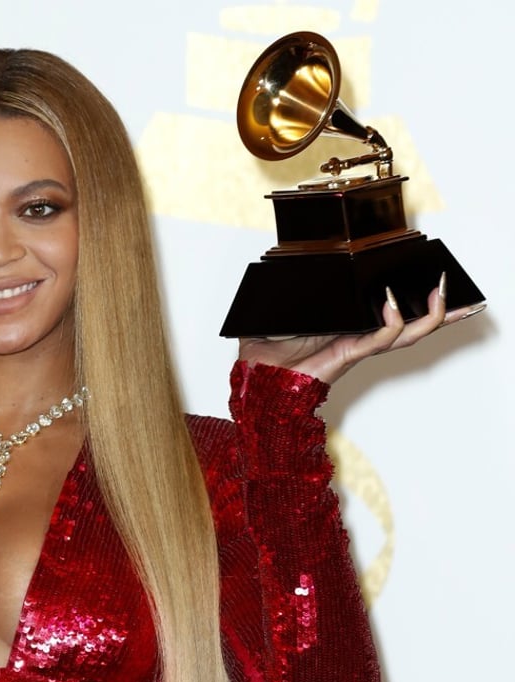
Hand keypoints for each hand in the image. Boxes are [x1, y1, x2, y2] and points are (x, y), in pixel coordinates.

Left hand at [237, 276, 483, 383]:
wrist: (255, 382)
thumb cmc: (265, 356)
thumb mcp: (277, 314)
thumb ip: (284, 294)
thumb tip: (280, 269)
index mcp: (346, 328)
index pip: (389, 314)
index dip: (414, 303)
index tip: (434, 283)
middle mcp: (358, 338)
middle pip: (411, 325)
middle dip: (440, 310)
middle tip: (455, 288)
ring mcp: (356, 347)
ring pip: (406, 333)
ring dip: (429, 315)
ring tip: (441, 293)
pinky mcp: (348, 354)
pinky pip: (380, 338)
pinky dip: (391, 322)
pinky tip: (393, 304)